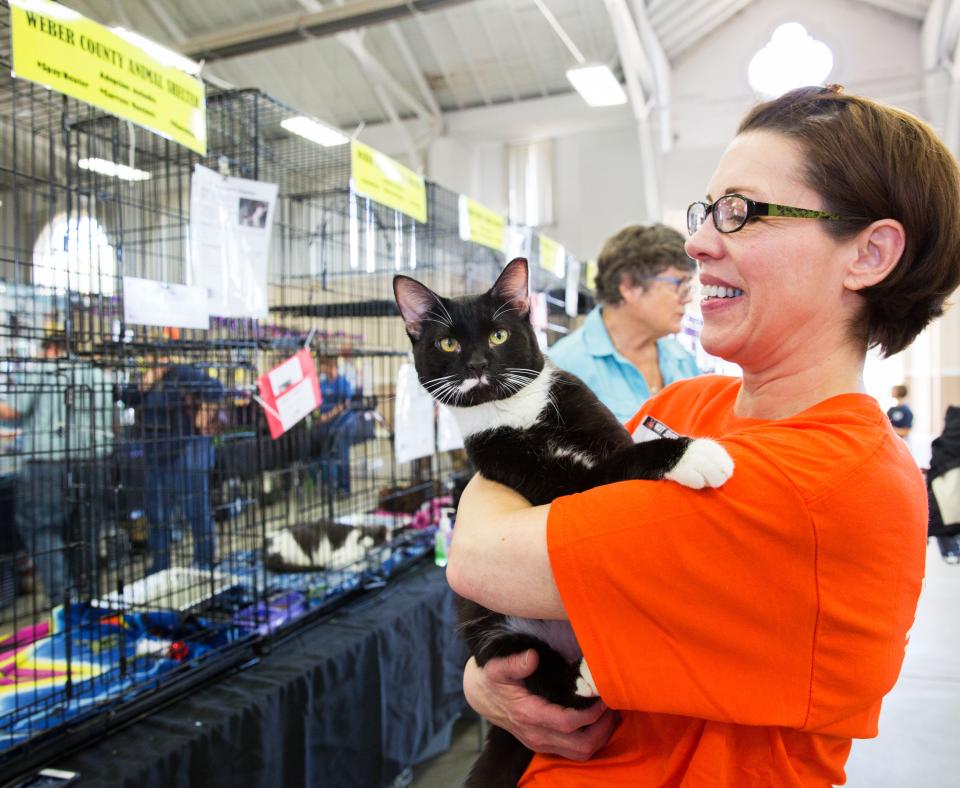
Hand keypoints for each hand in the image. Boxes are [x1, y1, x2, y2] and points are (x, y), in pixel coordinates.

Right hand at [463, 650, 617, 761]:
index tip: (602, 696)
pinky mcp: (543, 744)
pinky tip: (597, 720)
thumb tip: (532, 658)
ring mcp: (540, 742)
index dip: (590, 713)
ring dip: (600, 736)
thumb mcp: (496, 667)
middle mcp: (536, 734)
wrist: (479, 697)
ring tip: (609, 713)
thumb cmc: (491, 679)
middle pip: (581, 745)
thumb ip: (514, 663)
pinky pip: (573, 751)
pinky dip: (591, 740)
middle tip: (612, 706)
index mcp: (528, 714)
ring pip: (580, 753)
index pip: (567, 722)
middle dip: (603, 729)